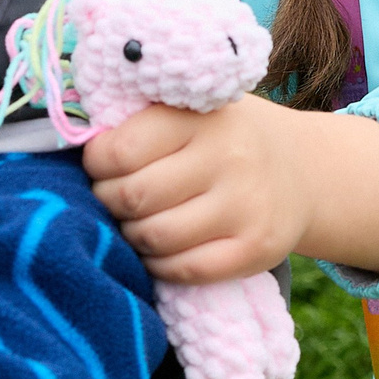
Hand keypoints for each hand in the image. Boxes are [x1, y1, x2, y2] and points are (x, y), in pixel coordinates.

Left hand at [84, 97, 378, 281]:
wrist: (304, 171)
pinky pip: (185, 270)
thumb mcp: (196, 108)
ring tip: (135, 223)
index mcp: (203, 117)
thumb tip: (74, 135)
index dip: (96, 162)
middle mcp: (229, 158)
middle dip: (108, 202)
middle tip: (113, 198)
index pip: (120, 149)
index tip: (101, 164)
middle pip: (133, 197)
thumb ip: (145, 117)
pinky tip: (160, 251)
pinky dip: (159, 265)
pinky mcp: (255, 249)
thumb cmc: (226, 137)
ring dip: (131, 236)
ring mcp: (245, 206)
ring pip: (154, 238)